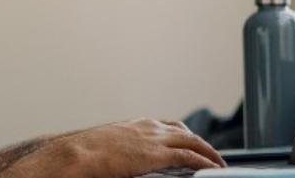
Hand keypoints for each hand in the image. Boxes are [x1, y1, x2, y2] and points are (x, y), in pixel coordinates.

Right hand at [0, 118, 226, 176]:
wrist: (76, 154)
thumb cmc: (83, 154)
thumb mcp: (105, 147)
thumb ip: (119, 150)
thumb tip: (119, 160)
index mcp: (135, 125)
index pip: (167, 125)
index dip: (182, 134)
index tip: (189, 142)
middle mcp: (148, 127)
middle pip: (184, 132)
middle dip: (199, 143)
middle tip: (210, 155)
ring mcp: (154, 139)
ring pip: (193, 142)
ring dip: (208, 153)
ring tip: (218, 164)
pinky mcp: (157, 154)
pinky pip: (190, 157)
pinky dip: (205, 162)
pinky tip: (213, 169)